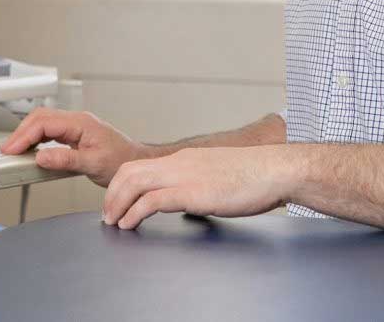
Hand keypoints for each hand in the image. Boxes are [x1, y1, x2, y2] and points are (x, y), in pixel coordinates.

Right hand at [0, 108, 150, 187]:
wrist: (136, 162)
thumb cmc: (122, 161)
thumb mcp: (93, 164)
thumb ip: (66, 160)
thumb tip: (41, 157)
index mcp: (80, 122)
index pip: (44, 123)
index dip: (24, 136)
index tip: (11, 149)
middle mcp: (76, 120)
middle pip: (39, 118)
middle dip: (20, 133)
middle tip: (7, 151)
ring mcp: (75, 126)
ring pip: (43, 123)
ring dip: (27, 135)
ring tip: (14, 151)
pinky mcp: (74, 135)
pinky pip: (49, 132)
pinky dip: (36, 140)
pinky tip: (30, 151)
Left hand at [100, 146, 296, 229]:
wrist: (276, 170)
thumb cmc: (255, 177)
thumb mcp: (217, 177)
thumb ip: (197, 186)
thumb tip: (187, 203)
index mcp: (185, 160)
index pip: (141, 165)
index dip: (122, 184)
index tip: (116, 201)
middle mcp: (179, 163)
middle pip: (130, 171)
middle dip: (112, 194)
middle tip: (108, 215)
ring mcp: (185, 176)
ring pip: (135, 182)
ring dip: (118, 203)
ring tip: (114, 221)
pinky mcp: (193, 192)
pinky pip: (153, 200)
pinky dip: (135, 212)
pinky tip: (130, 224)